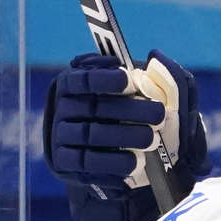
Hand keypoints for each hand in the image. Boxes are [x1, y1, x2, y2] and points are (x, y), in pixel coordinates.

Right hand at [46, 51, 205, 220]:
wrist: (118, 158)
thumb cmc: (133, 116)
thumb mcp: (143, 94)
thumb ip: (156, 75)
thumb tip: (158, 57)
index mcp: (74, 85)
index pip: (83, 78)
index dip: (105, 79)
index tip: (131, 81)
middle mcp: (63, 108)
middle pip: (93, 107)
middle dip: (130, 111)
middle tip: (159, 114)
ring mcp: (61, 136)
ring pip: (91, 135)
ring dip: (126, 137)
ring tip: (152, 139)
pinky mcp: (66, 163)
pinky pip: (88, 163)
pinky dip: (116, 162)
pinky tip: (138, 161)